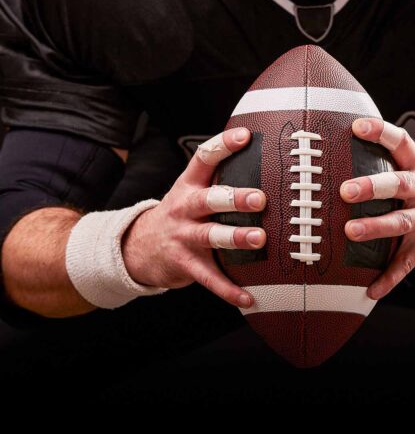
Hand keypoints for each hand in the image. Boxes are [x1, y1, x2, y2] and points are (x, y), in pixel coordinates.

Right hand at [122, 128, 265, 308]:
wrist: (136, 248)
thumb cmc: (179, 215)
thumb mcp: (190, 192)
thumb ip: (217, 179)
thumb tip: (259, 157)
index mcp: (188, 186)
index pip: (204, 158)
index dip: (223, 145)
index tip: (245, 136)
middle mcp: (185, 208)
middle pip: (209, 199)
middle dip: (234, 198)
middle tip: (259, 198)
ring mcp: (183, 236)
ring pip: (210, 236)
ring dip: (235, 238)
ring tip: (259, 239)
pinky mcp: (185, 264)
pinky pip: (209, 278)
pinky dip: (229, 289)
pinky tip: (249, 296)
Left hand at [340, 119, 414, 299]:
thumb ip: (394, 166)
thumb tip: (348, 155)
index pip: (401, 142)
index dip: (380, 132)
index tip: (358, 127)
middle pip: (400, 184)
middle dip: (373, 187)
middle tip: (347, 190)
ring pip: (402, 222)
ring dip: (376, 227)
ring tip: (351, 232)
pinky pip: (407, 264)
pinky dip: (388, 278)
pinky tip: (371, 288)